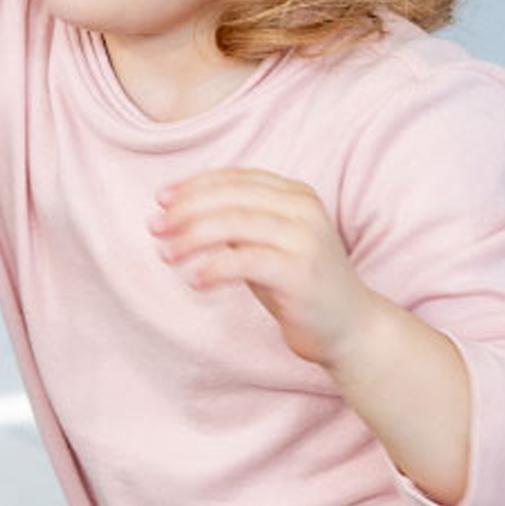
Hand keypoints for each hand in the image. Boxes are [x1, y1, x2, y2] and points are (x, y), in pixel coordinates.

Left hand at [149, 167, 380, 369]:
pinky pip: (245, 261)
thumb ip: (234, 222)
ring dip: (192, 238)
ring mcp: (305, 239)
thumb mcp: (264, 243)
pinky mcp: (300, 272)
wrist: (349, 327)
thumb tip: (176, 211)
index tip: (160, 199)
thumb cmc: (297, 284)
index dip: (193, 185)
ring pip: (234, 224)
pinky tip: (195, 280)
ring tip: (166, 254)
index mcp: (295, 194)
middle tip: (155, 227)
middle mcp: (303, 209)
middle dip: (185, 210)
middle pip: (230, 197)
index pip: (235, 178)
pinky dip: (213, 268)